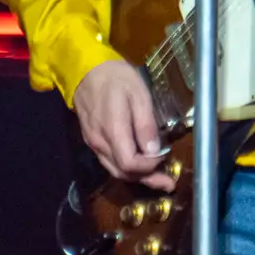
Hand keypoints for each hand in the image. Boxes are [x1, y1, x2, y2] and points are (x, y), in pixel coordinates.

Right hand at [72, 59, 173, 190]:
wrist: (86, 71)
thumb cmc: (117, 79)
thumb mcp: (139, 95)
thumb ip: (145, 125)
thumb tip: (154, 151)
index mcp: (113, 131)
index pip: (130, 164)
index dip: (150, 167)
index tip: (165, 157)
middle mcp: (100, 143)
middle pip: (122, 172)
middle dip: (147, 179)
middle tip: (168, 183)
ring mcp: (93, 143)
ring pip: (114, 170)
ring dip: (137, 177)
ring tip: (158, 179)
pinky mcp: (92, 140)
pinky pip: (109, 161)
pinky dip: (126, 168)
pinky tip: (140, 165)